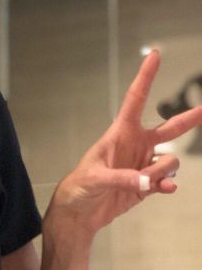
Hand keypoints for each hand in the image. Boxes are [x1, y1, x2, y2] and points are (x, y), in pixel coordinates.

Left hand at [48, 49, 201, 238]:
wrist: (80, 213)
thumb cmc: (79, 187)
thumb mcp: (96, 178)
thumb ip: (124, 178)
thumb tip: (150, 180)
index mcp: (120, 133)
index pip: (136, 100)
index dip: (145, 77)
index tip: (155, 55)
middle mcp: (136, 145)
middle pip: (169, 128)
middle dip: (190, 118)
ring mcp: (143, 164)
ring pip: (170, 161)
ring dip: (163, 171)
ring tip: (146, 180)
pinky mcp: (147, 184)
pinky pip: (166, 181)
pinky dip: (167, 185)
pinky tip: (166, 189)